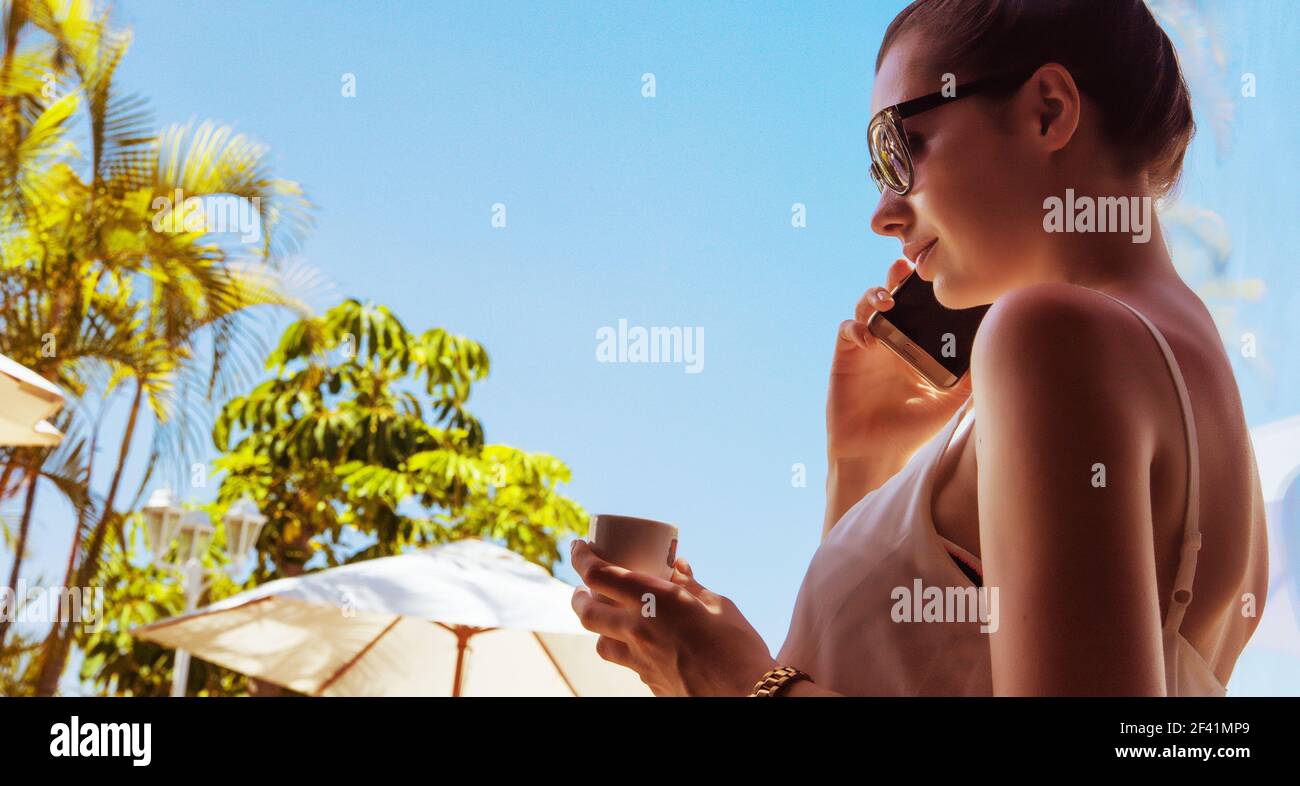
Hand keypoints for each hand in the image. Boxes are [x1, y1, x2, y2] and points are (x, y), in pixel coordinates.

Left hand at [569, 540, 776, 695]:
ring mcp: (639, 660)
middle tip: (582, 587)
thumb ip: (691, 585)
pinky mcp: (649, 682)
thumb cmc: (737, 646)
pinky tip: (642, 646)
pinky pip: (625, 663)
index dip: (581, 557)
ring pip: (600, 642)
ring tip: (609, 619)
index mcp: (652, 600)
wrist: (745, 696)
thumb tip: (677, 566)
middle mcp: (637, 630)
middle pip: (586, 611)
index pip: (598, 574)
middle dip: (578, 595)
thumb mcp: (717, 605)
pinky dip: (625, 650)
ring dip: (598, 627)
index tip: (579, 546)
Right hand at [828, 258, 971, 462]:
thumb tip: (1000, 354)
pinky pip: (847, 330)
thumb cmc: (912, 427)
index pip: (919, 304)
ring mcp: (867, 346)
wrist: (876, 453)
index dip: (923, 285)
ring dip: (873, 295)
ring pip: (865, 305)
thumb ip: (970, 378)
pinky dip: (855, 328)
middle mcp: (890, 338)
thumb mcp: (949, 401)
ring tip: (887, 301)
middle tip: (905, 269)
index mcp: (915, 342)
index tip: (936, 272)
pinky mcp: (845, 357)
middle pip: (891, 294)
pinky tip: (869, 340)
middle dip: (896, 277)